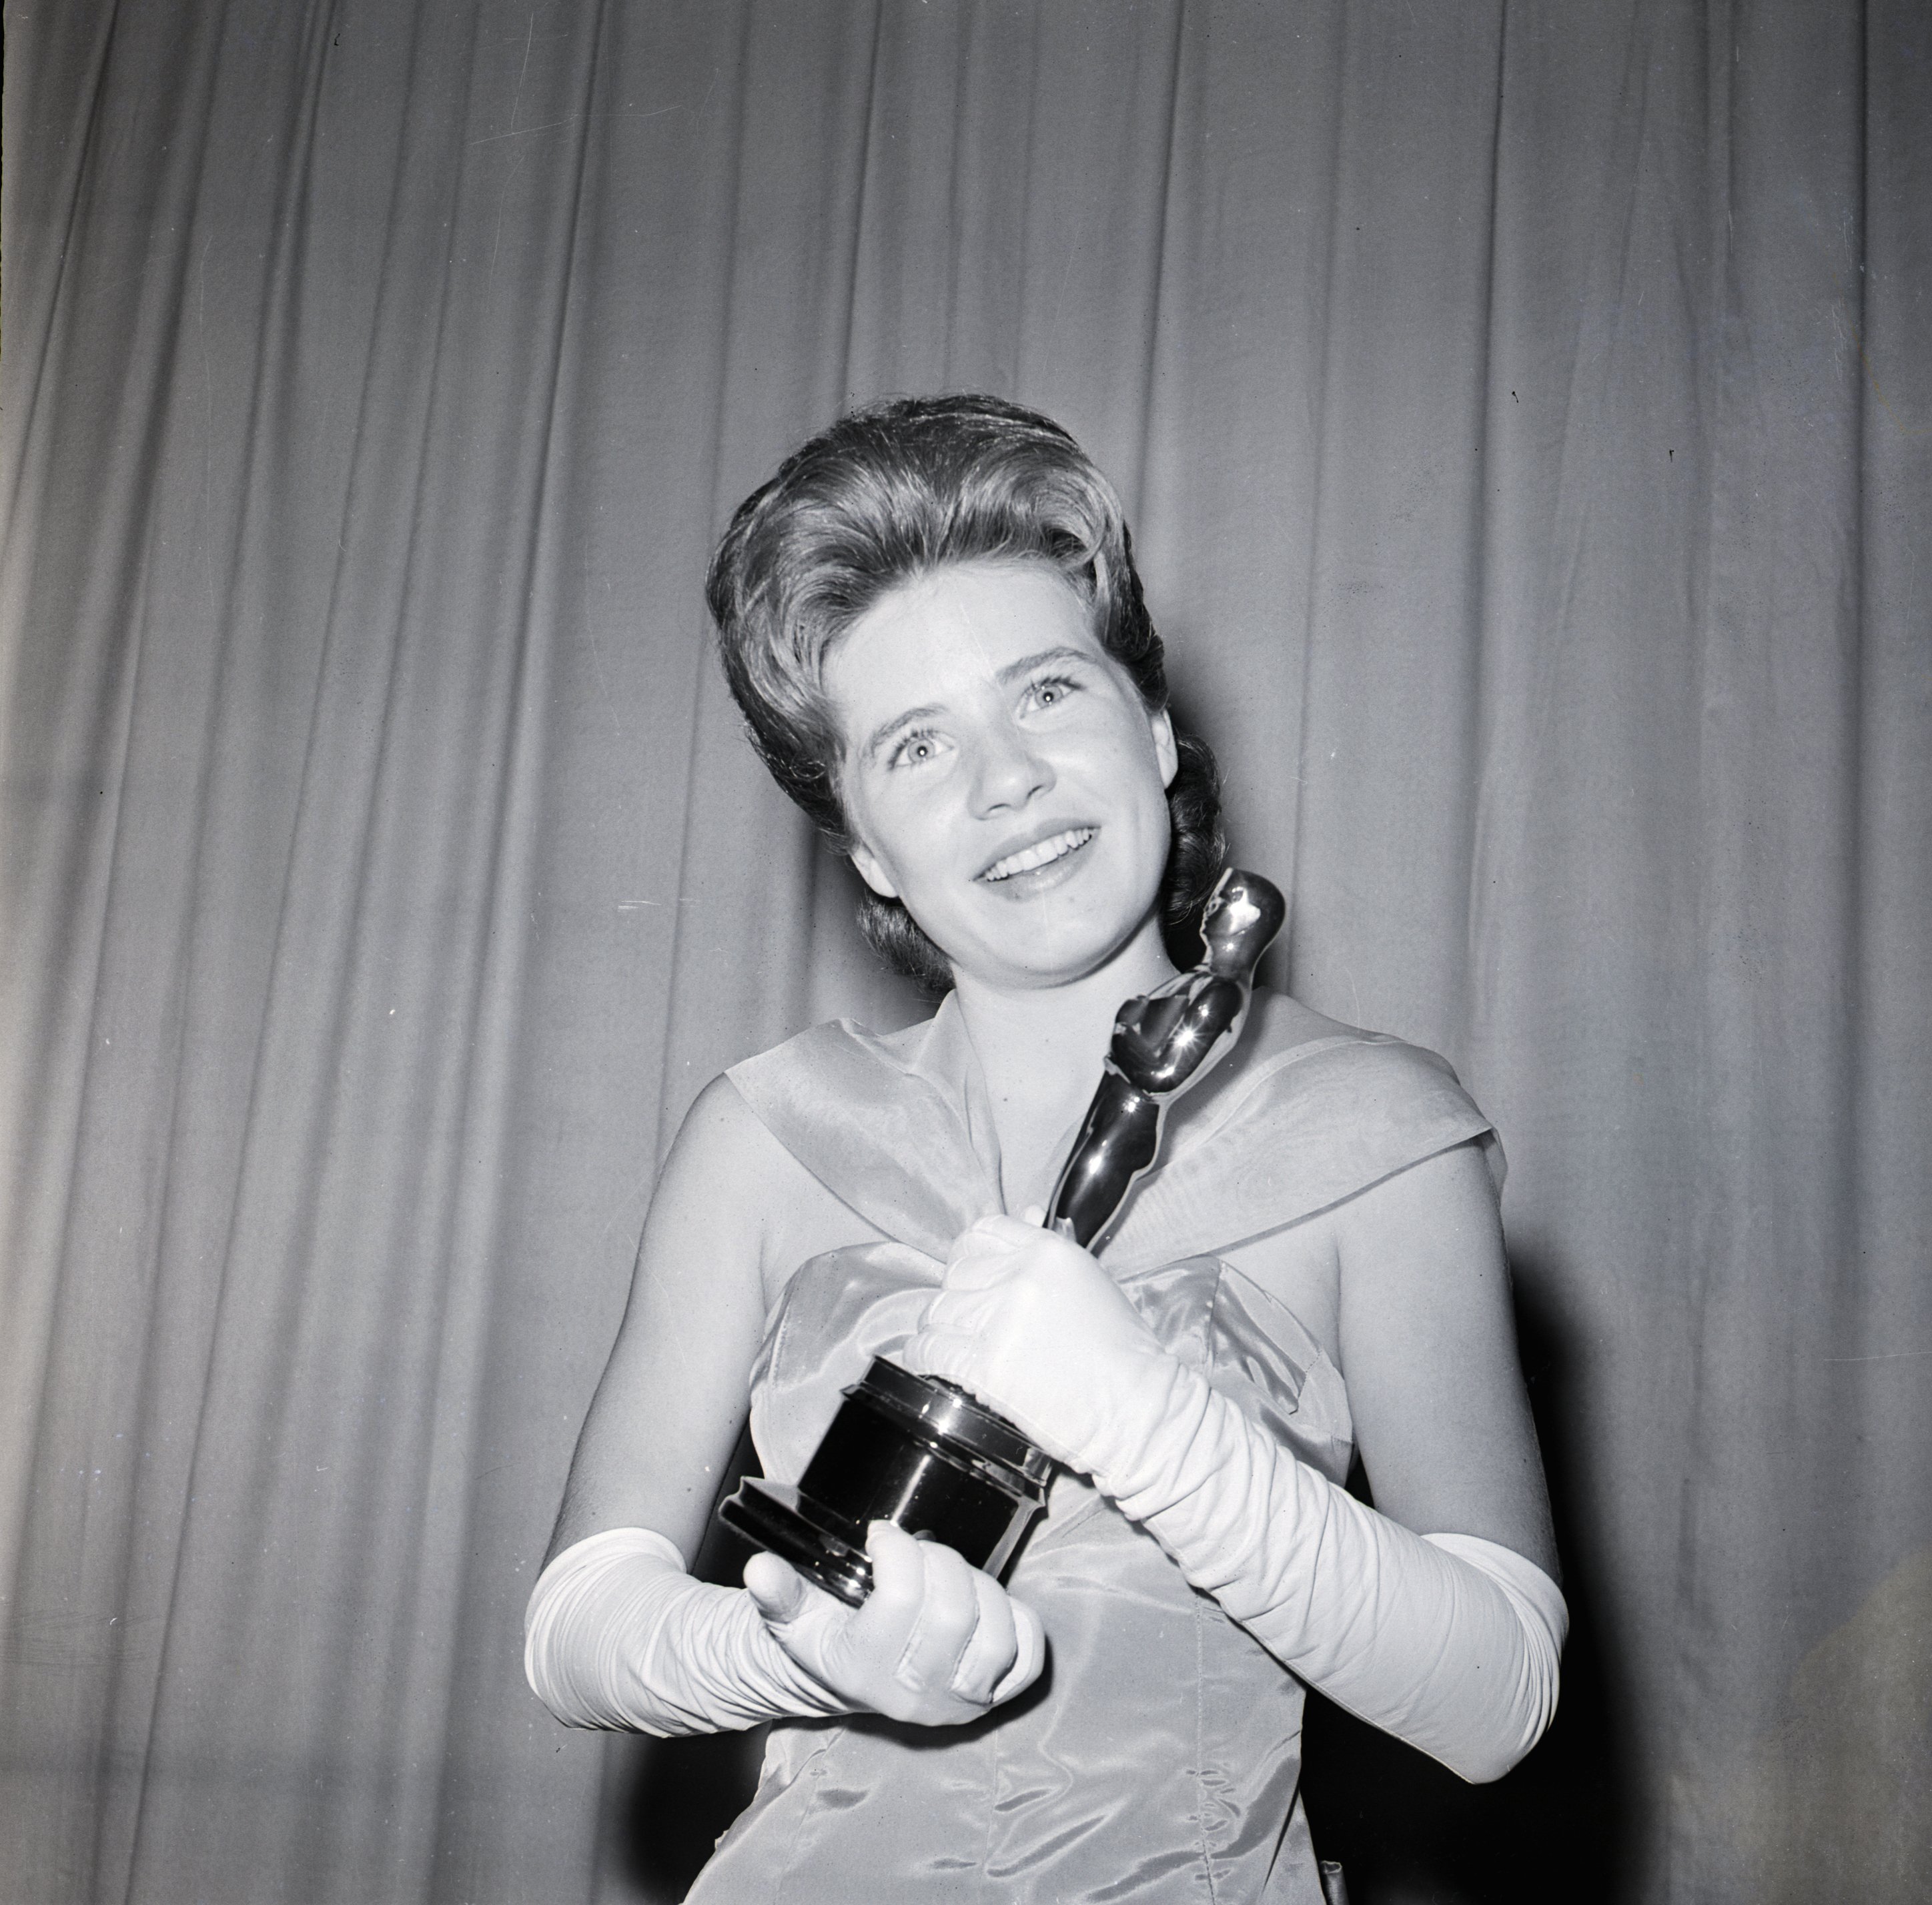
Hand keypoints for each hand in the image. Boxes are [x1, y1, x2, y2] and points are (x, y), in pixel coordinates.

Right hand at [743, 1521, 1044, 1726]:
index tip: (883, 1536)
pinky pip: (1030, 1656)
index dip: (897, 1550)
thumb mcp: (792, 1617)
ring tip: (949, 1575)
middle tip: (918, 1552)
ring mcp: (961, 1701)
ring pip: (998, 1632)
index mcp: (867, 1671)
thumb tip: (759, 1567)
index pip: (902, 1598)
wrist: (850, 1685)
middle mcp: (918, 1695)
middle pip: (955, 1611)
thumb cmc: (826, 1639)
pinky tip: (987, 1604)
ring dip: (979, 1587)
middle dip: (938, 1561)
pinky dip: (1019, 1621)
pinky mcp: (996, 1699)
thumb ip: (777, 1593)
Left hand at [900, 1211, 1180, 1477]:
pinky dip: (924, 1356)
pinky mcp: (985, 1364)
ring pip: (938, 1310)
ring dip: (940, 1329)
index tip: (968, 1276)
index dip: (969, 1255)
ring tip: (952, 1346)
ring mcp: (1001, 1319)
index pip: (983, 1232)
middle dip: (957, 1298)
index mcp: (1049, 1251)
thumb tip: (1025, 1213)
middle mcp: (1021, 1276)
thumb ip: (1048, 1253)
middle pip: (955, 1273)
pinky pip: (930, 1349)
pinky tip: (932, 1363)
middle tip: (966, 1322)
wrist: (1139, 1410)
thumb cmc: (1124, 1354)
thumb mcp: (1090, 1282)